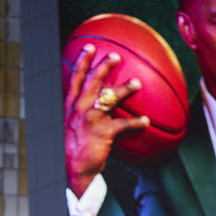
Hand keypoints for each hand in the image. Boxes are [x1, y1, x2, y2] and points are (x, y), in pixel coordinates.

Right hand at [64, 44, 148, 196]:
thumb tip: (93, 104)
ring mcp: (91, 120)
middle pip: (93, 80)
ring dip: (126, 88)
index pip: (76, 78)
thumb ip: (80, 113)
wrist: (71, 169)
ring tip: (137, 83)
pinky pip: (124, 124)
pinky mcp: (103, 133)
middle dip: (105, 65)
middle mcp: (80, 109)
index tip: (90, 47)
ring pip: (110, 98)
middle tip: (116, 56)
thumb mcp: (70, 126)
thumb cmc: (72, 148)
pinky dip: (136, 122)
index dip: (83, 61)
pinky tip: (145, 121)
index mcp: (71, 106)